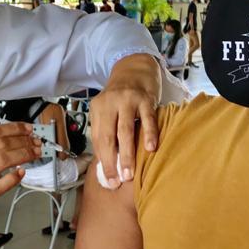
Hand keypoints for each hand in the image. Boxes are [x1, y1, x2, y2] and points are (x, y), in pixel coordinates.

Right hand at [0, 123, 41, 243]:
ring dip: (23, 154)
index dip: (13, 129)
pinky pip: (1, 184)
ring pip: (2, 160)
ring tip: (34, 154)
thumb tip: (16, 138)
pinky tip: (22, 173)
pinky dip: (14, 177)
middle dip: (22, 141)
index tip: (27, 129)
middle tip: (35, 143)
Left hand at [90, 53, 161, 189]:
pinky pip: (147, 119)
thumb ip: (107, 130)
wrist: (135, 67)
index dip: (102, 161)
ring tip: (130, 173)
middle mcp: (110, 103)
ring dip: (128, 154)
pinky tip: (150, 149)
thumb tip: (109, 163)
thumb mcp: (108, 109)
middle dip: (112, 162)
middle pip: (108, 137)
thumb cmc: (121, 96)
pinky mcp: (145, 98)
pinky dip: (149, 134)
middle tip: (117, 181)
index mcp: (97, 109)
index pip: (98, 139)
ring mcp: (128, 100)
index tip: (109, 180)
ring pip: (125, 131)